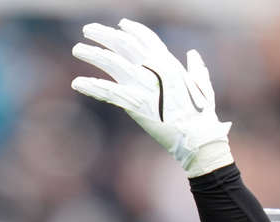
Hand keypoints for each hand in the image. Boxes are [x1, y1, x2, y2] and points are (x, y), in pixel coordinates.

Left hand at [71, 19, 232, 177]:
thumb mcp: (202, 85)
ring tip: (77, 49)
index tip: (120, 25)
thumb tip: (192, 55)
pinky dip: (91, 86)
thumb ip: (196, 68)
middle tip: (88, 30)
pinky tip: (77, 83)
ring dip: (92, 54)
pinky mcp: (133, 104)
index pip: (147, 39)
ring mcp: (142, 85)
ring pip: (112, 63)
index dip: (133, 30)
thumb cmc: (202, 115)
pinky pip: (107, 92)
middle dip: (105, 35)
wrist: (197, 137)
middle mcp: (153, 69)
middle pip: (124, 44)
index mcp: (168, 63)